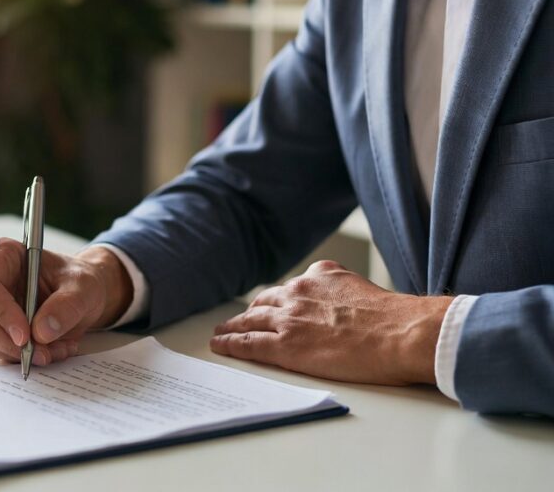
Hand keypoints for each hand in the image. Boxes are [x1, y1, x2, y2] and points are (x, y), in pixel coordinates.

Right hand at [0, 238, 131, 365]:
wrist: (83, 296)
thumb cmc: (78, 280)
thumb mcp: (84, 287)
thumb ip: (66, 305)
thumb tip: (41, 332)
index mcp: (1, 254)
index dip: (0, 312)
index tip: (25, 335)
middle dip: (10, 342)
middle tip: (42, 353)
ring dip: (23, 353)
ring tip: (58, 348)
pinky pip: (1, 351)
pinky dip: (26, 357)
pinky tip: (52, 349)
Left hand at [209, 260, 453, 384]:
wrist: (400, 333)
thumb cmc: (394, 320)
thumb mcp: (363, 288)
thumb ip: (342, 290)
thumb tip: (339, 304)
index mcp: (320, 275)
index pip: (288, 289)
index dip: (274, 300)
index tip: (266, 306)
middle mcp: (298, 291)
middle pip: (264, 302)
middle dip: (251, 312)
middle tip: (238, 320)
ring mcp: (289, 318)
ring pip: (250, 321)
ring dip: (234, 326)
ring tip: (222, 333)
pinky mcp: (285, 344)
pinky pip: (248, 343)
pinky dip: (231, 343)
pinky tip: (221, 345)